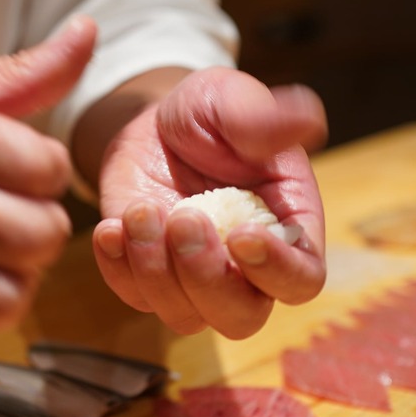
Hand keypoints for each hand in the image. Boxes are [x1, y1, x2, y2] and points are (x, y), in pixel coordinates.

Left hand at [91, 67, 326, 338]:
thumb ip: (264, 117)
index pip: (301, 279)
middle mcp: (247, 269)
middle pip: (241, 317)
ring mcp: (195, 279)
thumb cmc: (209, 113)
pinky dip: (118, 268)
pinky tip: (110, 227)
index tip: (241, 235)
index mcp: (288, 229)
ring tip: (140, 211)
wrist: (155, 123)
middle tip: (181, 219)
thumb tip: (305, 120)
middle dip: (206, 278)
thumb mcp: (232, 100)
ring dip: (156, 270)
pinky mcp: (148, 277)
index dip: (276, 270)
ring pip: (185, 316)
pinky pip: (135, 297)